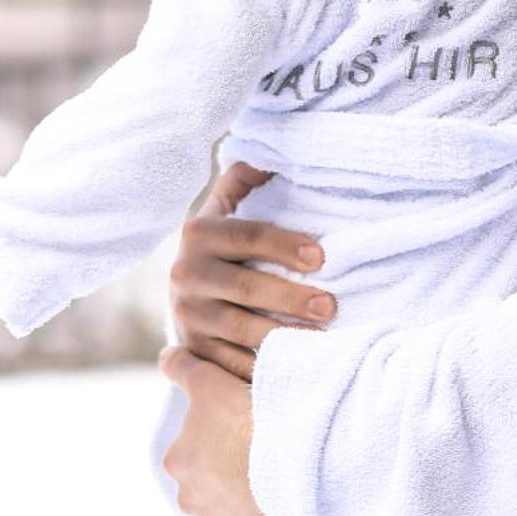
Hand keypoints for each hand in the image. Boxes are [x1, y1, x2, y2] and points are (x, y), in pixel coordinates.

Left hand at [159, 346, 287, 515]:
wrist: (288, 458)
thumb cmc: (246, 416)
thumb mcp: (209, 381)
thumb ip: (182, 368)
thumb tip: (164, 355)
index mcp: (177, 460)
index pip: (193, 451)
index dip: (219, 441)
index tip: (244, 433)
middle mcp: (187, 499)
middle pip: (206, 487)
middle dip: (226, 478)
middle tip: (259, 459)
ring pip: (225, 515)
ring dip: (241, 505)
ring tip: (271, 485)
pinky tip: (277, 510)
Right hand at [170, 161, 333, 376]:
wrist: (189, 290)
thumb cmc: (227, 243)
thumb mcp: (230, 205)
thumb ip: (248, 177)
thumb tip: (277, 148)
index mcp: (198, 232)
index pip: (246, 235)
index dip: (285, 244)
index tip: (322, 257)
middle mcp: (185, 273)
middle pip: (245, 286)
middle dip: (291, 297)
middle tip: (331, 306)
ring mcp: (187, 315)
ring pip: (239, 328)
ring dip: (283, 334)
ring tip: (320, 338)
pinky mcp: (195, 350)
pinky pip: (231, 362)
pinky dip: (262, 366)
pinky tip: (294, 366)